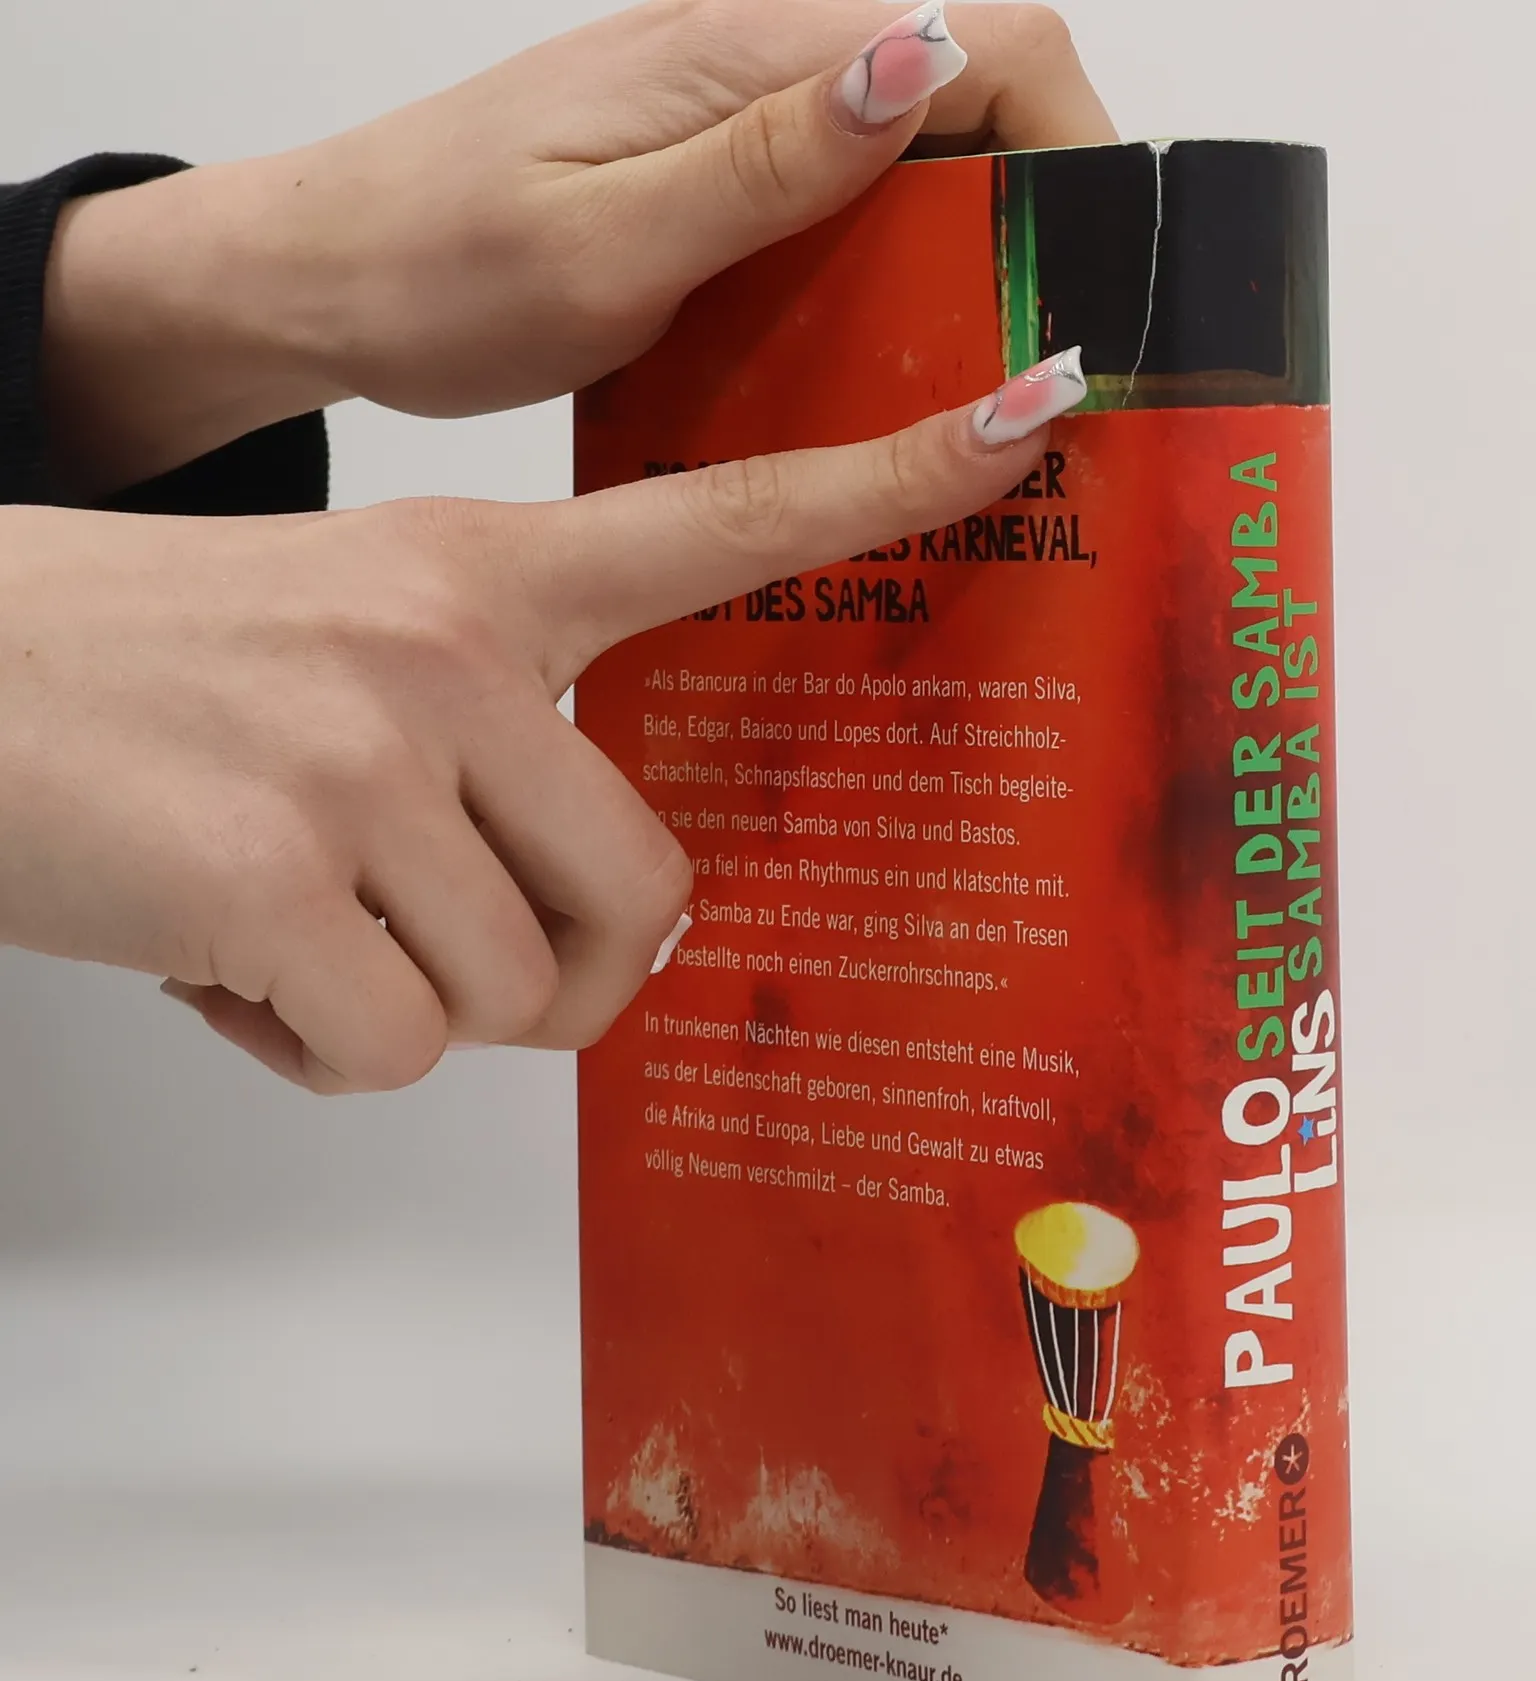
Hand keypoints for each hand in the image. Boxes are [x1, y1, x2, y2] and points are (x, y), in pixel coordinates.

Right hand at [0, 361, 1085, 1090]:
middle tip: (451, 949)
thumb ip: (504, 741)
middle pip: (642, 903)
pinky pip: (388, 1058)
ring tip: (295, 925)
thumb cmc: (152, 676)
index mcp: (480, 571)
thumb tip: (608, 935)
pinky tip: (231, 971)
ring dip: (409, 1004)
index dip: (893, 476)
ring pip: (509, 1000)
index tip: (1031, 414)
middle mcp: (448, 654)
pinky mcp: (274, 883)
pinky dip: (311, 1051)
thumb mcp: (352, 640)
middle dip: (560, 975)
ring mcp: (366, 767)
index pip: (728, 516)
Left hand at [41, 0, 1113, 495]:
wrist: (320, 281)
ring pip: (912, 172)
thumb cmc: (433, 262)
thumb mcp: (606, 236)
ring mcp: (735, 131)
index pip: (988, 40)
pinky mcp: (713, 191)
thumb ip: (767, 160)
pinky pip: (841, 222)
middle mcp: (756, 71)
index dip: (1077, 144)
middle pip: (970, 107)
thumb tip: (917, 63)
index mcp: (746, 54)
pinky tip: (876, 384)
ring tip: (974, 396)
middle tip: (1041, 368)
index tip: (1093, 285)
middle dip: (1035, 224)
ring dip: (962, 271)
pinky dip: (884, 292)